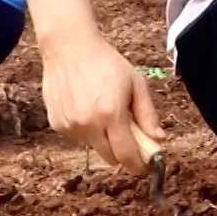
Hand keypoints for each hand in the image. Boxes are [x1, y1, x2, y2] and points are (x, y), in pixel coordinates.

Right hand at [38, 31, 165, 175]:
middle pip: (111, 157)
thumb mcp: (136, 83)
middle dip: (122, 151)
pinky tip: (86, 106)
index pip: (127, 154)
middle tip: (128, 135)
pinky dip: (87, 130)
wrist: (68, 48)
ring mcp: (70, 126)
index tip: (145, 167)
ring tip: (103, 110)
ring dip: (103, 138)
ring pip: (94, 147)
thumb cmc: (106, 63)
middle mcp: (88, 124)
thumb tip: (159, 139)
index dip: (138, 165)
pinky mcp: (57, 124)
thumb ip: (147, 114)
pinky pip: (78, 137)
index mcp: (111, 114)